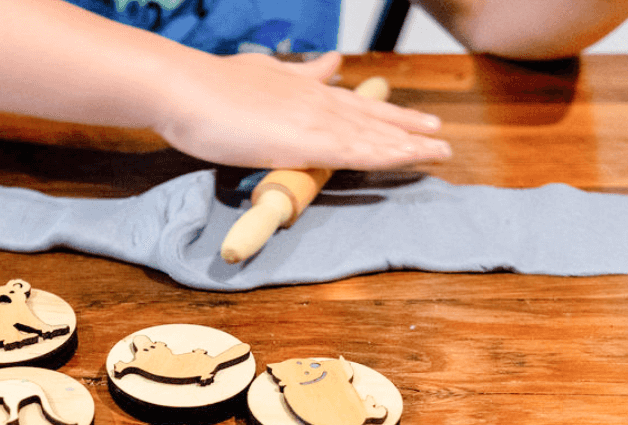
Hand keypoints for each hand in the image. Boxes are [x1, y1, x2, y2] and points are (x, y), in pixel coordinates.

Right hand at [153, 51, 451, 169]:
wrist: (186, 90)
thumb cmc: (212, 88)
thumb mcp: (265, 73)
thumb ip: (301, 74)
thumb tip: (331, 63)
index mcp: (305, 90)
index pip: (355, 104)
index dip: (387, 113)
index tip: (414, 120)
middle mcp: (319, 102)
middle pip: (374, 118)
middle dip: (409, 129)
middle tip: (440, 137)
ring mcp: (316, 121)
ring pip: (375, 135)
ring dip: (410, 144)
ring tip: (441, 151)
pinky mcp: (308, 142)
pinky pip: (359, 153)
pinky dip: (389, 156)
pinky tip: (410, 159)